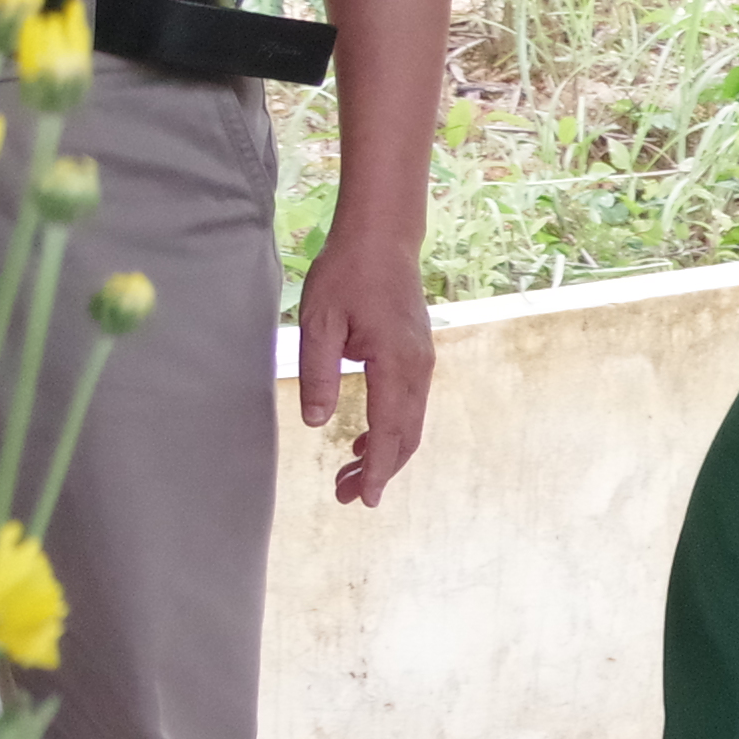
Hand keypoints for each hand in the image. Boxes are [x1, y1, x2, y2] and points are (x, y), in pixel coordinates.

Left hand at [294, 214, 435, 503]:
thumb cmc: (348, 273)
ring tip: (350, 476)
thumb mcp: (319, 323)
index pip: (389, 430)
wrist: (383, 238)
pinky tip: (364, 441)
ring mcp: (422, 362)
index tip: (365, 499)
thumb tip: (316, 422)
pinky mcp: (417, 355)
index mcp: (395, 363)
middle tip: (347, 497)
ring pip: (410, 423)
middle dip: (380, 470)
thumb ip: (318, 374)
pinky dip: (391, 430)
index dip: (376, 469)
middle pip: (406, 435)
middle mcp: (418, 368)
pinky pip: (410, 405)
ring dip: (385, 453)